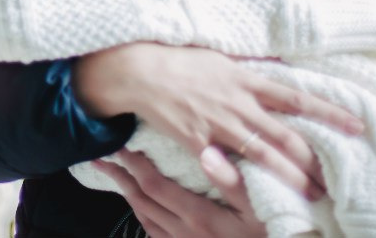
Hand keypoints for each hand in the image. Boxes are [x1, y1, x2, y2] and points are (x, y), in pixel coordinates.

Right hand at [73, 43, 362, 198]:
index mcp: (247, 80)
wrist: (141, 71)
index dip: (328, 113)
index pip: (297, 99)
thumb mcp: (221, 58)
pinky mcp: (199, 142)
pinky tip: (260, 198)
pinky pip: (226, 167)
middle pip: (287, 136)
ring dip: (292, 177)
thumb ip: (247, 71)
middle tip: (336, 179)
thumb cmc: (179, 60)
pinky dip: (244, 183)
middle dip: (314, 160)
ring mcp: (220, 125)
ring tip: (312, 193)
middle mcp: (240, 104)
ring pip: (265, 156)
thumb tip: (273, 73)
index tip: (355, 126)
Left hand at [94, 149, 265, 237]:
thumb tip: (207, 153)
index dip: (134, 165)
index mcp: (199, 216)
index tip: (120, 146)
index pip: (155, 186)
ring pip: (145, 219)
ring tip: (116, 178)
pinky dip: (143, 217)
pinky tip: (143, 208)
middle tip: (102, 159)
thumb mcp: (262, 209)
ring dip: (128, 197)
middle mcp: (185, 233)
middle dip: (121, 178)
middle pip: (142, 201)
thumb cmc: (273, 235)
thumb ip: (234, 182)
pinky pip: (156, 235)